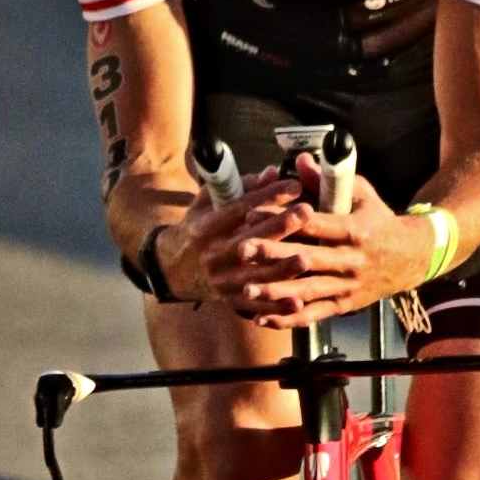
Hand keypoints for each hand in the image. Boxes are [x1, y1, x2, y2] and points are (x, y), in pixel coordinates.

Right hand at [151, 166, 292, 303]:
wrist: (174, 268)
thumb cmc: (199, 228)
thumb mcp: (209, 203)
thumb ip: (241, 187)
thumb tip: (272, 173)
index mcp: (205, 227)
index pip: (239, 209)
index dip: (267, 196)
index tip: (294, 186)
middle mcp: (211, 255)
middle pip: (248, 241)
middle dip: (278, 226)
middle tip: (306, 212)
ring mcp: (219, 280)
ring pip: (253, 276)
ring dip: (281, 269)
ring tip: (306, 258)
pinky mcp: (228, 300)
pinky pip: (254, 306)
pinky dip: (275, 306)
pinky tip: (298, 303)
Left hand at [197, 154, 426, 326]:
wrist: (411, 258)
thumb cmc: (379, 220)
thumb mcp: (361, 194)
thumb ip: (328, 180)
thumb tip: (299, 160)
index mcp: (354, 230)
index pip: (314, 224)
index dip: (284, 220)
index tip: (254, 214)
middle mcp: (351, 260)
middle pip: (307, 259)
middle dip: (273, 255)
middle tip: (242, 251)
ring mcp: (347, 285)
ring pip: (308, 291)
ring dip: (276, 293)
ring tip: (246, 291)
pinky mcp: (345, 304)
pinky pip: (314, 314)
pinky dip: (289, 319)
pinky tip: (262, 318)